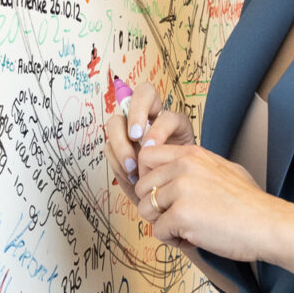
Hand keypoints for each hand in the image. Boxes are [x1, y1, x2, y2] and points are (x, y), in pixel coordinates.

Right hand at [103, 81, 194, 206]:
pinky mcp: (117, 149)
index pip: (152, 97)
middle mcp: (147, 119)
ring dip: (121, 145)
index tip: (148, 141)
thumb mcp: (184, 163)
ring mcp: (129, 132)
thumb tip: (150, 149)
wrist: (172, 196)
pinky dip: (118, 162)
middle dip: (133, 116)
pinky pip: (109, 148)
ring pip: (115, 123)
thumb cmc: (181, 178)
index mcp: (168, 118)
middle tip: (134, 138)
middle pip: (134, 97)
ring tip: (132, 169)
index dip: (146, 114)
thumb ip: (170, 152)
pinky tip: (130, 176)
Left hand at [134, 143, 271, 262]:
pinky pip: (158, 231)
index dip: (149, 179)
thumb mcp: (222, 170)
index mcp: (192, 154)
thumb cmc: (250, 204)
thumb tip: (173, 174)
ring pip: (146, 210)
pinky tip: (194, 239)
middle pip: (142, 187)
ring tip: (187, 229)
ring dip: (163, 224)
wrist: (268, 225)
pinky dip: (173, 240)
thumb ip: (195, 168)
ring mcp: (180, 190)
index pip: (147, 157)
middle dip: (154, 207)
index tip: (161, 194)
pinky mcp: (180, 214)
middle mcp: (183, 167)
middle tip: (177, 218)